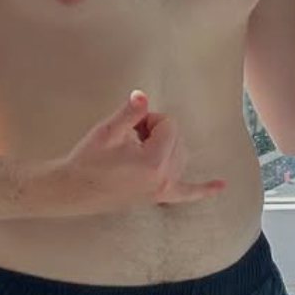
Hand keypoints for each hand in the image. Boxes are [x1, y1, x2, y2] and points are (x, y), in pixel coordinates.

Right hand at [53, 91, 224, 213]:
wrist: (72, 190)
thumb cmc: (87, 161)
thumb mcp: (107, 131)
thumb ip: (130, 112)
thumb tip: (143, 95)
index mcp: (154, 161)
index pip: (168, 125)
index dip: (149, 119)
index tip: (130, 126)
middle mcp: (164, 177)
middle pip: (177, 139)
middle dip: (157, 131)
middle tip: (131, 135)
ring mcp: (163, 190)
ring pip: (181, 156)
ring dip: (168, 146)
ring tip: (140, 146)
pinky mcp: (158, 198)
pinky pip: (187, 194)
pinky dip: (204, 189)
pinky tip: (221, 185)